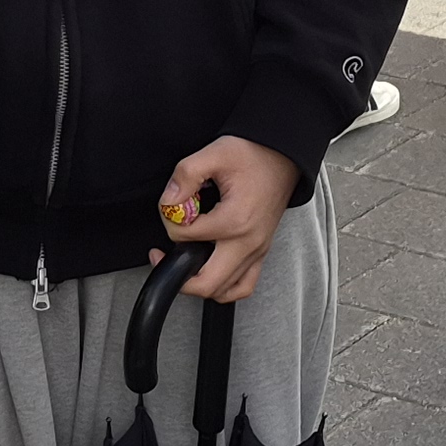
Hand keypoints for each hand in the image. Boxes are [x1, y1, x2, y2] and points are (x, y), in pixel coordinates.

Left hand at [159, 135, 297, 302]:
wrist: (282, 156)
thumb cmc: (254, 155)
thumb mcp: (215, 153)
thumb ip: (185, 175)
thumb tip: (169, 202)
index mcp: (235, 220)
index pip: (185, 236)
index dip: (169, 221)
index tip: (171, 207)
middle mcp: (247, 243)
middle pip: (205, 282)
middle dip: (176, 272)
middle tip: (163, 255)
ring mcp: (256, 251)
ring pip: (222, 291)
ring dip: (197, 283)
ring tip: (183, 263)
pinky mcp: (260, 253)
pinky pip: (242, 287)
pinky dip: (223, 288)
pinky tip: (209, 273)